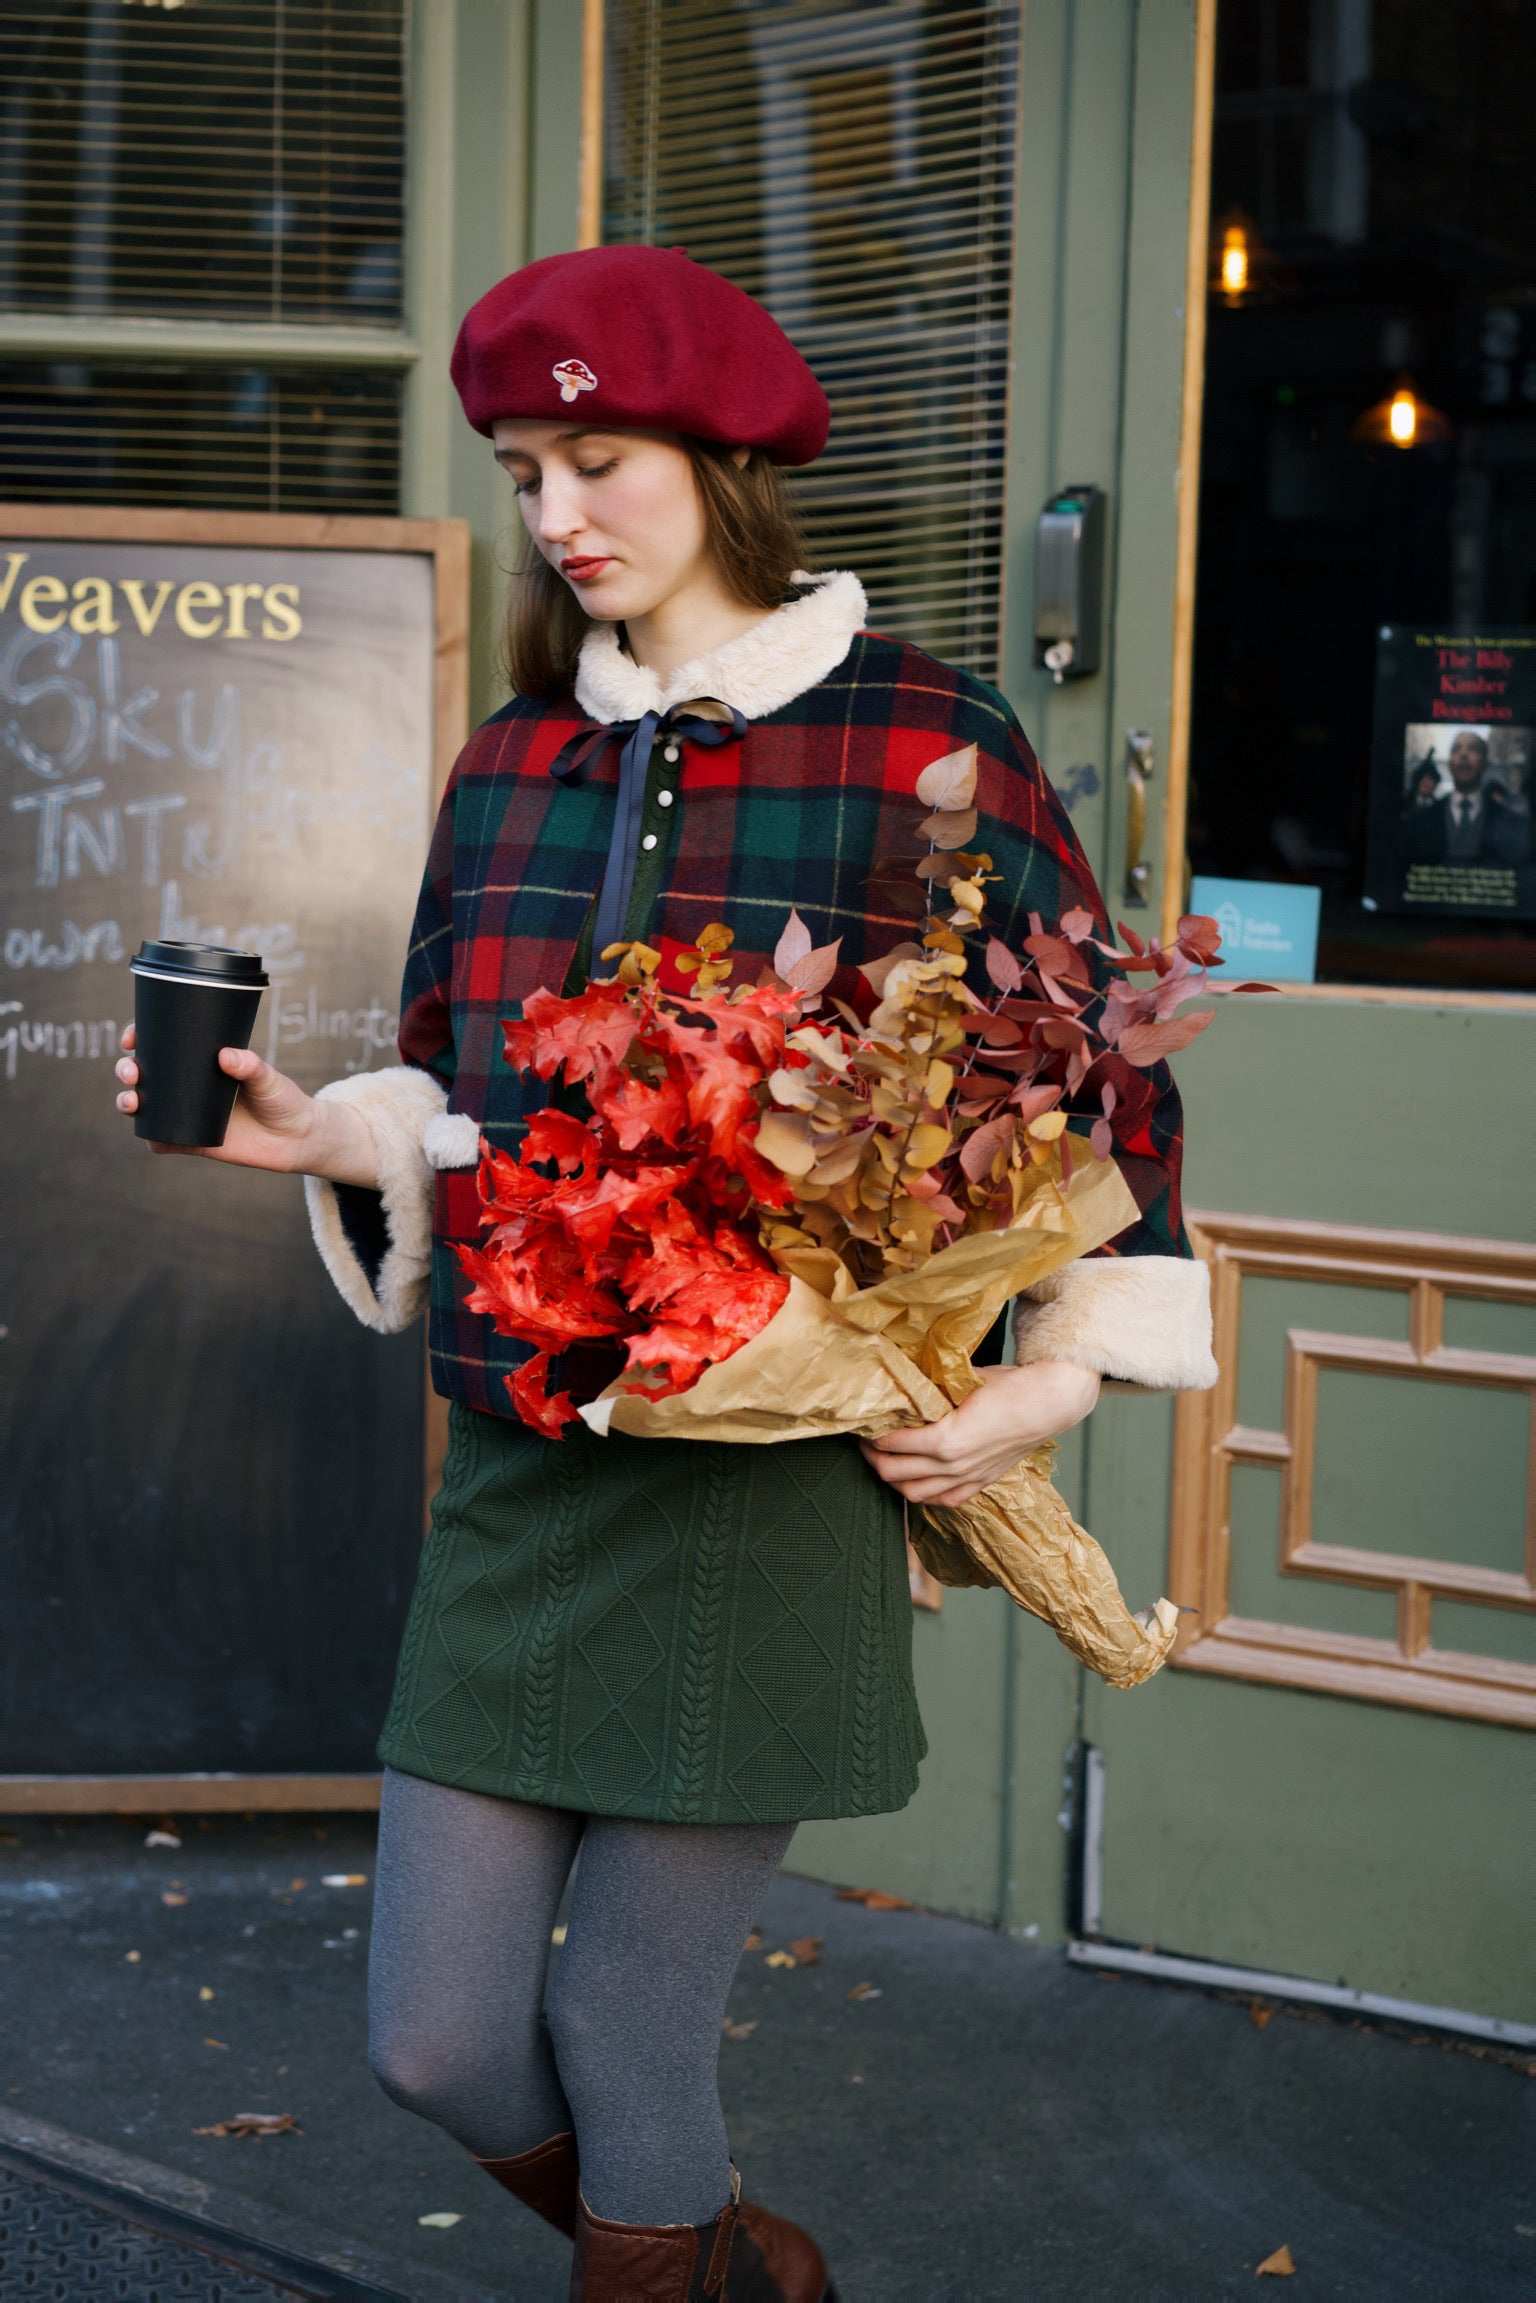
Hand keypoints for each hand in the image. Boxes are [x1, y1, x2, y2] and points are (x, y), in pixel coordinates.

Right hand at [114, 1024, 377, 1185]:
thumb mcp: (268, 1078)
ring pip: (144, 1106)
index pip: (161, 1045)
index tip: (132, 1036)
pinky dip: (152, 1140)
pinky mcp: (193, 1142)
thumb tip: (226, 1056)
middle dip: (126, 1069)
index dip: (138, 1038)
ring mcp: (186, 1114)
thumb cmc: (282, 1099)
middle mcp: (187, 1087)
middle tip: (131, 1072)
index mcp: (199, 1063)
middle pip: (143, 1074)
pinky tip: (150, 1137)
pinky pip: (163, 1142)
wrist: (296, 1138)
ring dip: (127, 1102)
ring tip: (131, 1101)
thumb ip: (251, 1066)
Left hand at [860, 1360, 1101, 1508]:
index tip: (864, 1425)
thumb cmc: (1009, 1386)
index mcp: (945, 1439)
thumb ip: (931, 1390)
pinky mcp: (980, 1483)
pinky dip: (922, 1493)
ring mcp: (967, 1479)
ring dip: (893, 1479)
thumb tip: (903, 1385)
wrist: (1049, 1403)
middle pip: (894, 1473)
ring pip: (914, 1493)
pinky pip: (942, 1500)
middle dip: (873, 1459)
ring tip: (885, 1462)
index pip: (892, 1444)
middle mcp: (953, 1466)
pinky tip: (916, 1480)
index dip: (872, 1436)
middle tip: (865, 1444)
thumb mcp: (962, 1381)